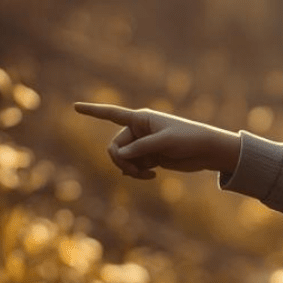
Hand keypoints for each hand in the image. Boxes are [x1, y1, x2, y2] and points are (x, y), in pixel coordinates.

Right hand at [74, 102, 240, 178]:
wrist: (207, 151)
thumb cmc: (188, 139)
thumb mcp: (164, 143)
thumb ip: (140, 148)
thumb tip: (118, 155)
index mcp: (141, 119)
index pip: (112, 114)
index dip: (93, 111)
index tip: (75, 106)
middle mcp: (139, 130)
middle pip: (114, 147)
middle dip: (120, 160)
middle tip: (134, 170)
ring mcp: (143, 144)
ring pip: (122, 159)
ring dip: (130, 169)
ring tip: (146, 174)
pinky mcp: (149, 157)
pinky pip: (133, 167)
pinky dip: (137, 173)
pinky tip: (151, 176)